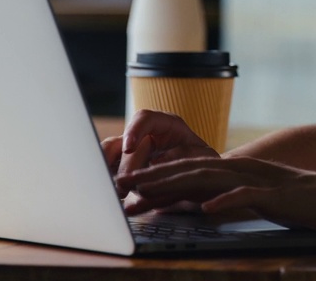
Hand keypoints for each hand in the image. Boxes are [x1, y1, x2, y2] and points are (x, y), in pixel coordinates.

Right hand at [101, 110, 220, 207]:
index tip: (129, 148)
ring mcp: (132, 154)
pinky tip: (113, 197)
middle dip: (123, 164)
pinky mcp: (126, 171)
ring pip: (109, 156)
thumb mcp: (203, 158)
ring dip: (110, 174)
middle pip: (123, 142)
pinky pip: (110, 174)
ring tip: (118, 193)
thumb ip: (184, 155)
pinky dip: (110, 184)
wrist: (205, 182)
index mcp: (166, 125)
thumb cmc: (205, 165)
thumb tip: (158, 161)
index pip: (145, 118)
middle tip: (125, 184)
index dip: (134, 130)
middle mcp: (145, 136)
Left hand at [123, 155, 315, 235]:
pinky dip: (226, 202)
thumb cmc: (309, 205)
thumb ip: (236, 200)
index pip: (191, 171)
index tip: (129, 186)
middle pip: (191, 170)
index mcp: (240, 173)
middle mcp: (246, 170)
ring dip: (176, 186)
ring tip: (148, 193)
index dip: (158, 176)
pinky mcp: (279, 195)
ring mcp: (262, 181)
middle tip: (122, 185)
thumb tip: (205, 207)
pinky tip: (205, 210)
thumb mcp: (264, 201)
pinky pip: (249, 197)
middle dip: (154, 177)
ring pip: (211, 179)